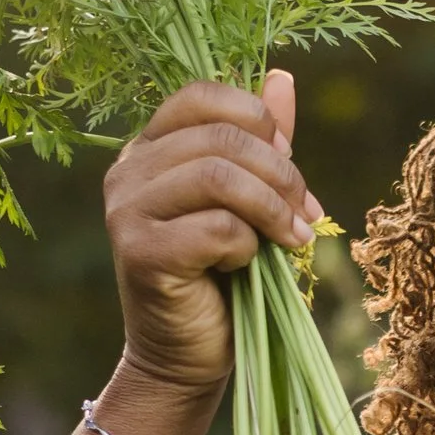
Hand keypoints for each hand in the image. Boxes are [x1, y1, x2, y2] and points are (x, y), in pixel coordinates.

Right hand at [103, 69, 322, 410]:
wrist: (190, 357)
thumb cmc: (224, 278)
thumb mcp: (251, 201)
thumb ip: (262, 143)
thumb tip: (281, 77)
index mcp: (151, 148)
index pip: (200, 96)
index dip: (256, 118)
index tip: (290, 160)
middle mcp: (128, 171)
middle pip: (220, 137)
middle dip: (281, 173)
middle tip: (307, 215)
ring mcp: (126, 210)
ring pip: (217, 177)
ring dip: (271, 208)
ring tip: (293, 240)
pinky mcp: (139, 252)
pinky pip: (215, 227)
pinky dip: (246, 245)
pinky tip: (245, 266)